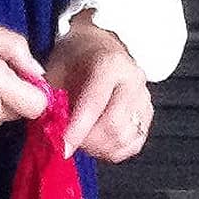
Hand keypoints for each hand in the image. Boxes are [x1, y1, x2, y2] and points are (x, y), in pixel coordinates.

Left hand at [44, 11, 151, 162]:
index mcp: (110, 64)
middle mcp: (133, 80)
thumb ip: (53, 100)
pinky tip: (97, 142)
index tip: (63, 146)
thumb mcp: (56, 71)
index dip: (78, 129)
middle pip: (115, 126)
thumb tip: (51, 131)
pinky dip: (113, 150)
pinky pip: (133, 144)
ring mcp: (144, 98)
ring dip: (99, 148)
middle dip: (88, 141)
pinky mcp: (147, 115)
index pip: (95, 103)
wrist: (96, 47)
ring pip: (125, 139)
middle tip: (69, 141)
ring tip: (82, 138)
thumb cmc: (73, 59)